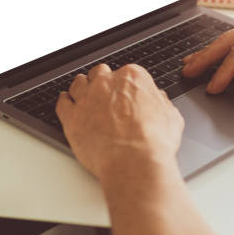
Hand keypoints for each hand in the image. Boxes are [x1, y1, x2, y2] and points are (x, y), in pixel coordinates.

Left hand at [56, 64, 184, 181]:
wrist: (134, 161)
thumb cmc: (153, 141)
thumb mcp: (171, 116)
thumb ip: (160, 103)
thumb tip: (159, 100)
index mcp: (132, 78)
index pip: (126, 73)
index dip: (126, 86)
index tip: (126, 95)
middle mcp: (107, 83)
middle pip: (99, 73)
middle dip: (103, 83)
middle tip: (107, 96)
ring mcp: (87, 98)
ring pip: (79, 84)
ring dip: (82, 88)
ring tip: (85, 97)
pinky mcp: (71, 117)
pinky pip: (62, 103)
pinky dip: (64, 102)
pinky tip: (66, 103)